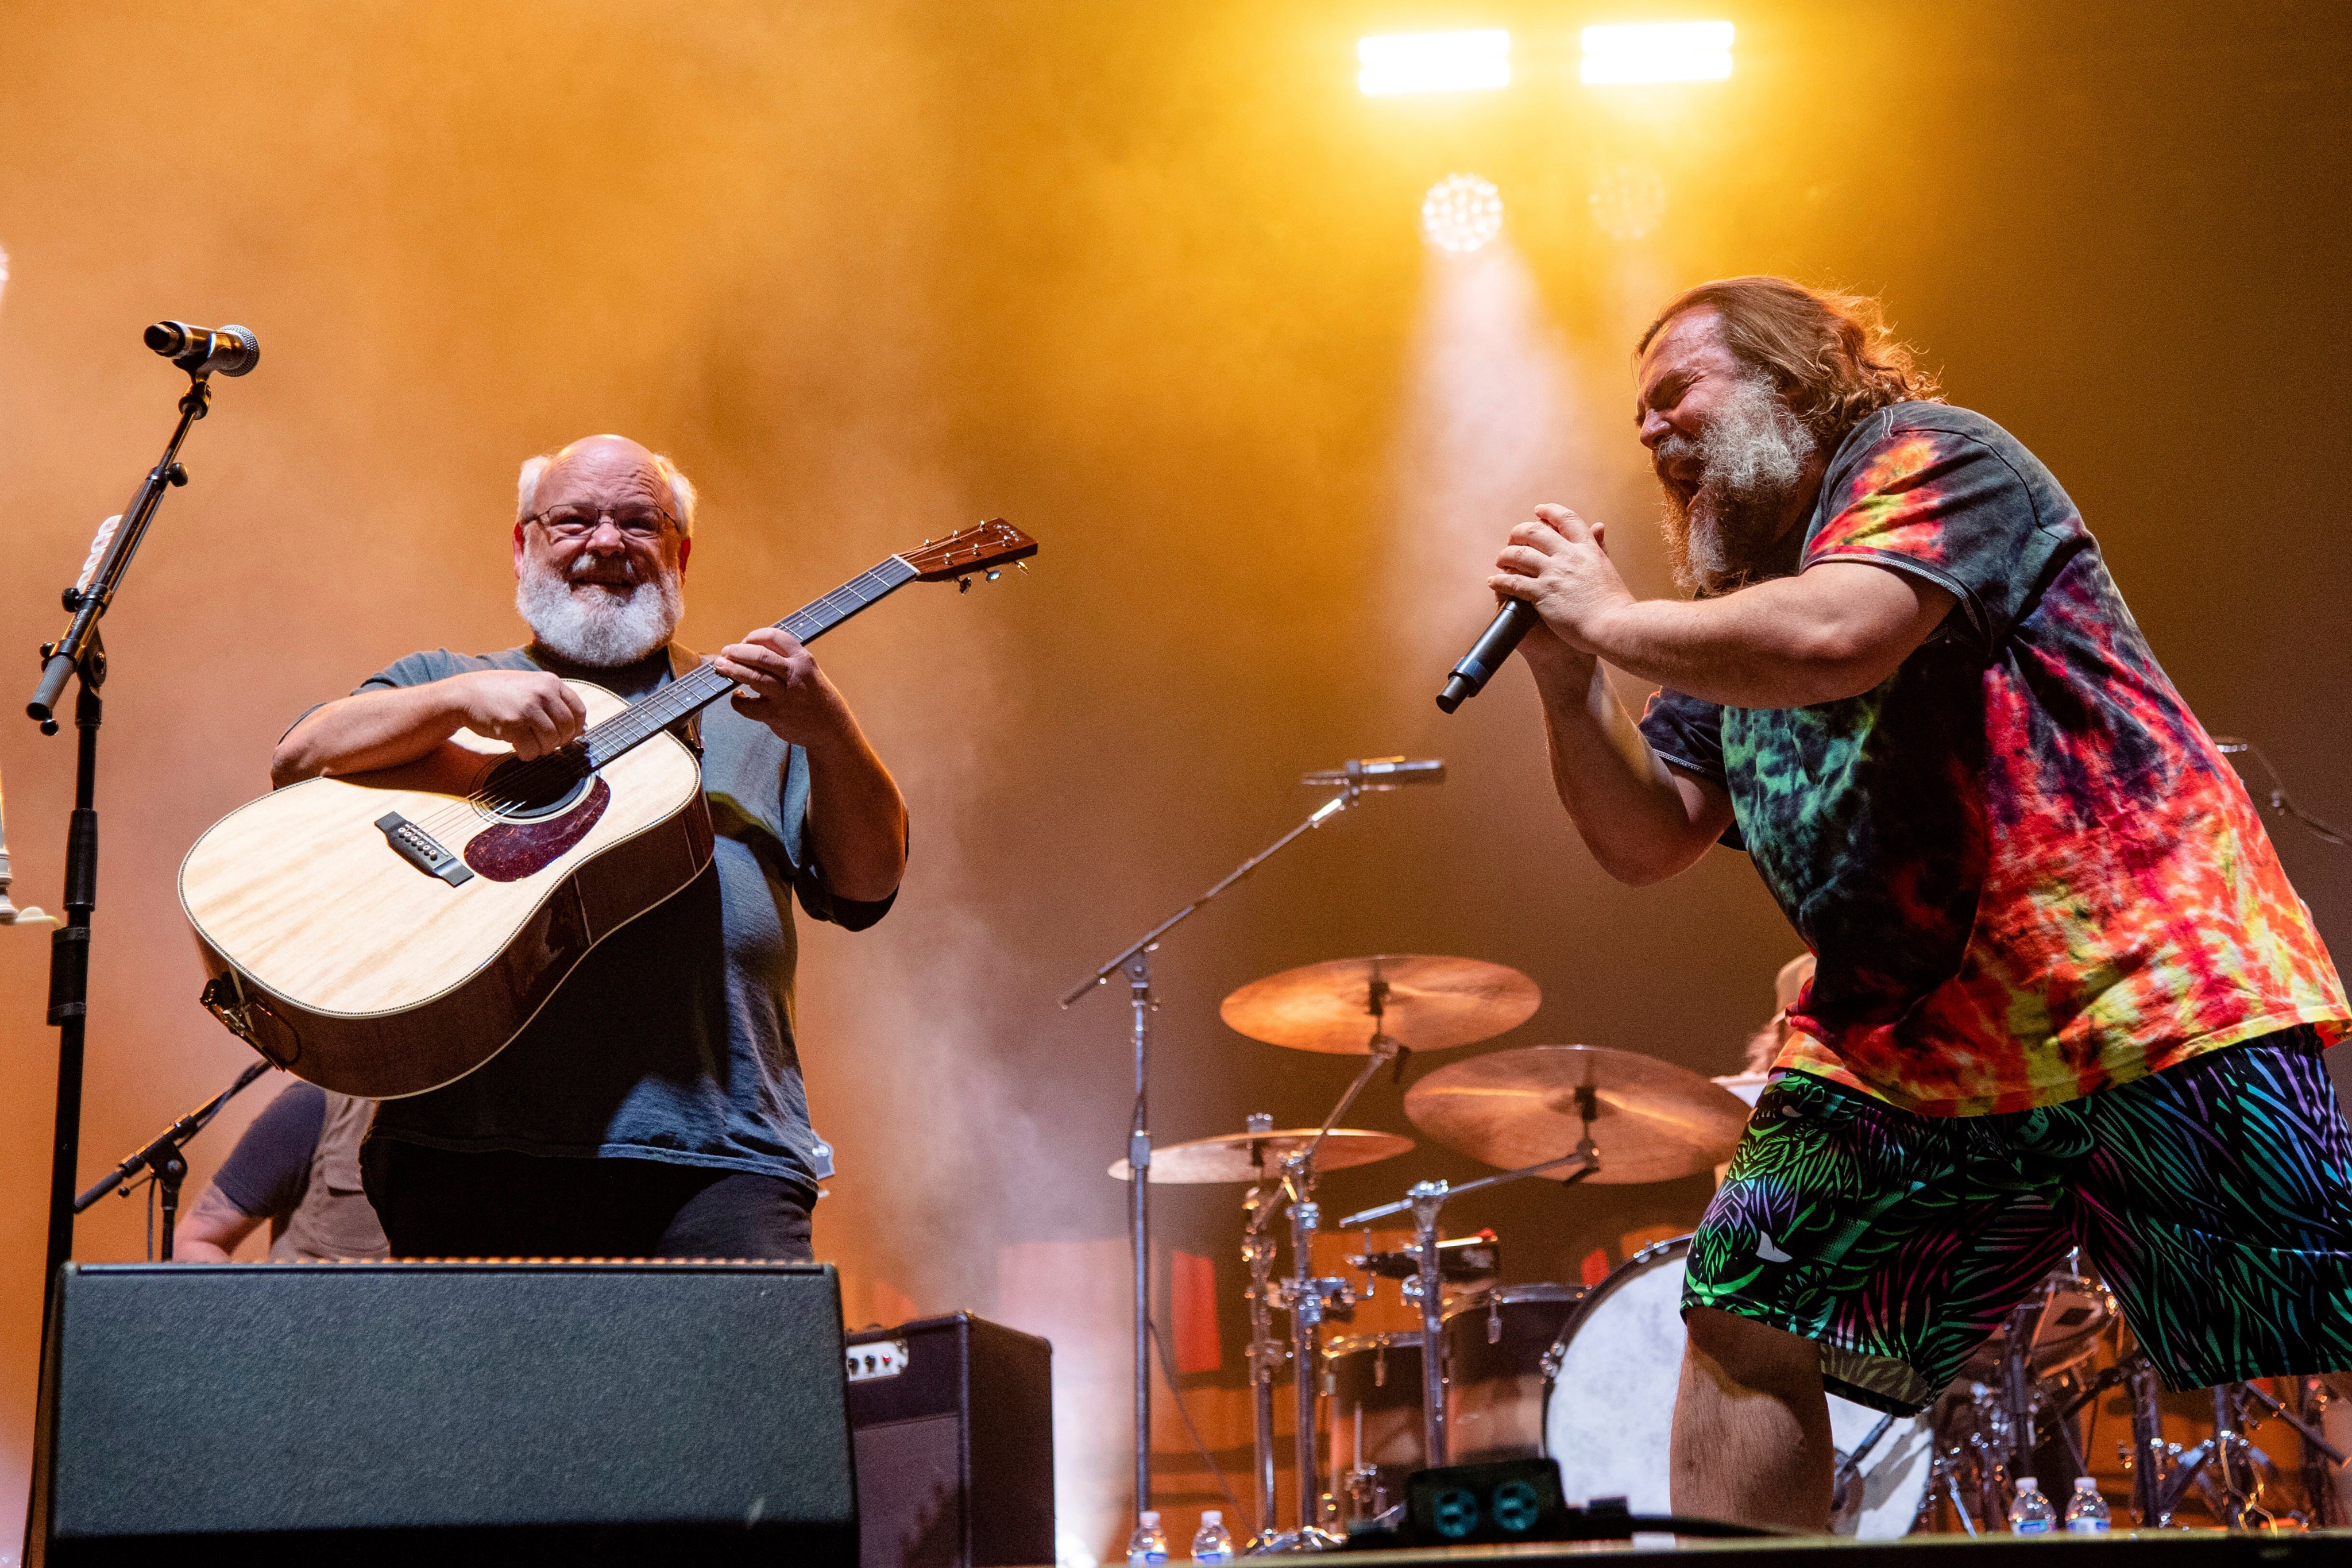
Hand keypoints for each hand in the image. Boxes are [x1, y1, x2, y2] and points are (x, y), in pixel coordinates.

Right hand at [453, 670, 587, 759]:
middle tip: (546, 743)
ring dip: (543, 749)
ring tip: (531, 744)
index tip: (567, 736)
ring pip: (551, 741)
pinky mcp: (512, 724)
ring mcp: (527, 708)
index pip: (579, 710)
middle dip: (560, 742)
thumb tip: (583, 728)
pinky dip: (528, 754)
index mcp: (550, 682)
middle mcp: (542, 693)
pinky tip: (519, 748)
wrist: (466, 694)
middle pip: (567, 728)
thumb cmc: (501, 693)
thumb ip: (555, 702)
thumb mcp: (531, 687)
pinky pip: (532, 749)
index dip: (576, 728)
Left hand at [715, 627, 848, 745]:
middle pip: (760, 656)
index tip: (744, 642)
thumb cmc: (814, 697)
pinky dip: (737, 702)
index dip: (754, 637)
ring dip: (733, 670)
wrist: (831, 729)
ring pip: (753, 677)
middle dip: (737, 652)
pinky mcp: (776, 715)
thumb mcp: (808, 671)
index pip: (775, 637)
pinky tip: (737, 698)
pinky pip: (748, 707)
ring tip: (721, 666)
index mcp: (803, 660)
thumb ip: (784, 660)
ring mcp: (786, 696)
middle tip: (725, 653)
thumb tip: (750, 651)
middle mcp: (795, 675)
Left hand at [1489, 504, 1633, 661]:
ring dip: (1505, 555)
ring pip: (1519, 554)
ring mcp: (1554, 574)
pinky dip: (1500, 580)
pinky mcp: (1543, 593)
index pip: (1566, 519)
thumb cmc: (1614, 603)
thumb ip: (1599, 546)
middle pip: (1535, 532)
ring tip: (1500, 561)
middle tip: (1512, 539)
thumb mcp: (1607, 567)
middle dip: (1519, 532)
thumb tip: (1599, 525)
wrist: (1614, 625)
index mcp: (1587, 548)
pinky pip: (1513, 582)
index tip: (1537, 510)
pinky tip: (1493, 582)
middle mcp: (1569, 556)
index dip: (1549, 511)